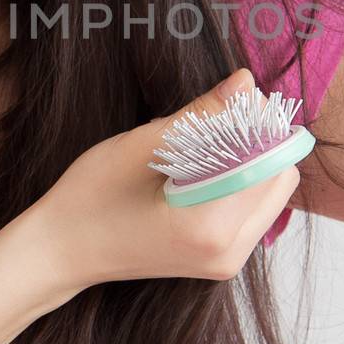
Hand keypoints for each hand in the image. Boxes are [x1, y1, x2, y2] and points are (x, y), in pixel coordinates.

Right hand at [27, 67, 301, 295]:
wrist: (62, 251)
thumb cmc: (91, 198)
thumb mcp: (142, 146)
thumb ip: (202, 115)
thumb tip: (245, 82)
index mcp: (211, 228)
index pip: (270, 162)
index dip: (260, 122)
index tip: (234, 97)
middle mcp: (228, 252)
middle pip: (280, 179)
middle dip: (261, 141)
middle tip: (222, 114)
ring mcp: (226, 262)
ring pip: (270, 195)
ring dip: (252, 161)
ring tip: (208, 142)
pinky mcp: (220, 261)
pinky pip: (252, 211)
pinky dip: (240, 181)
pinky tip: (204, 168)